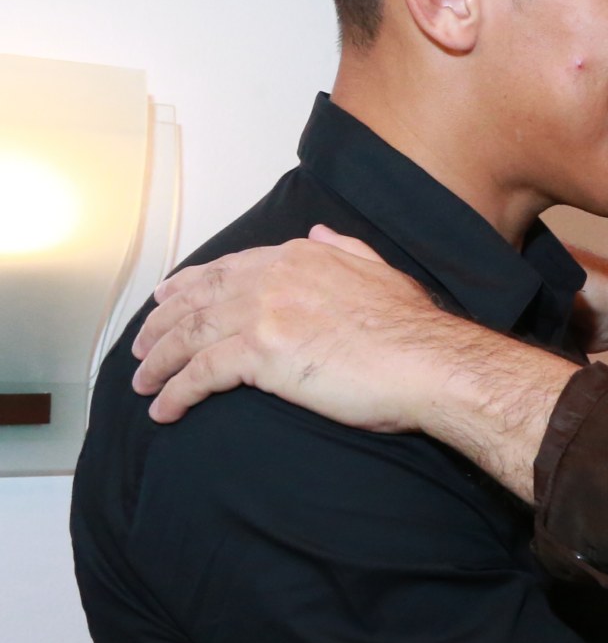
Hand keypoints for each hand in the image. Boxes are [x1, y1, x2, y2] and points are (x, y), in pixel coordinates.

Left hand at [132, 226, 574, 500]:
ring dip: (158, 361)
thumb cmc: (416, 331)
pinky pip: (201, 374)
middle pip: (197, 300)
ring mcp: (264, 314)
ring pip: (188, 335)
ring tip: (144, 383)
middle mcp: (274, 278)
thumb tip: (319, 233)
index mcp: (301, 256)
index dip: (191, 287)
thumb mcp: (382, 272)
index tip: (169, 302)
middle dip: (162, 325)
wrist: (431, 362)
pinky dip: (176, 392)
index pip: (228, 269)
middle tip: (142, 346)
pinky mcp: (261, 354)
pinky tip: (165, 409)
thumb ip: (344, 249)